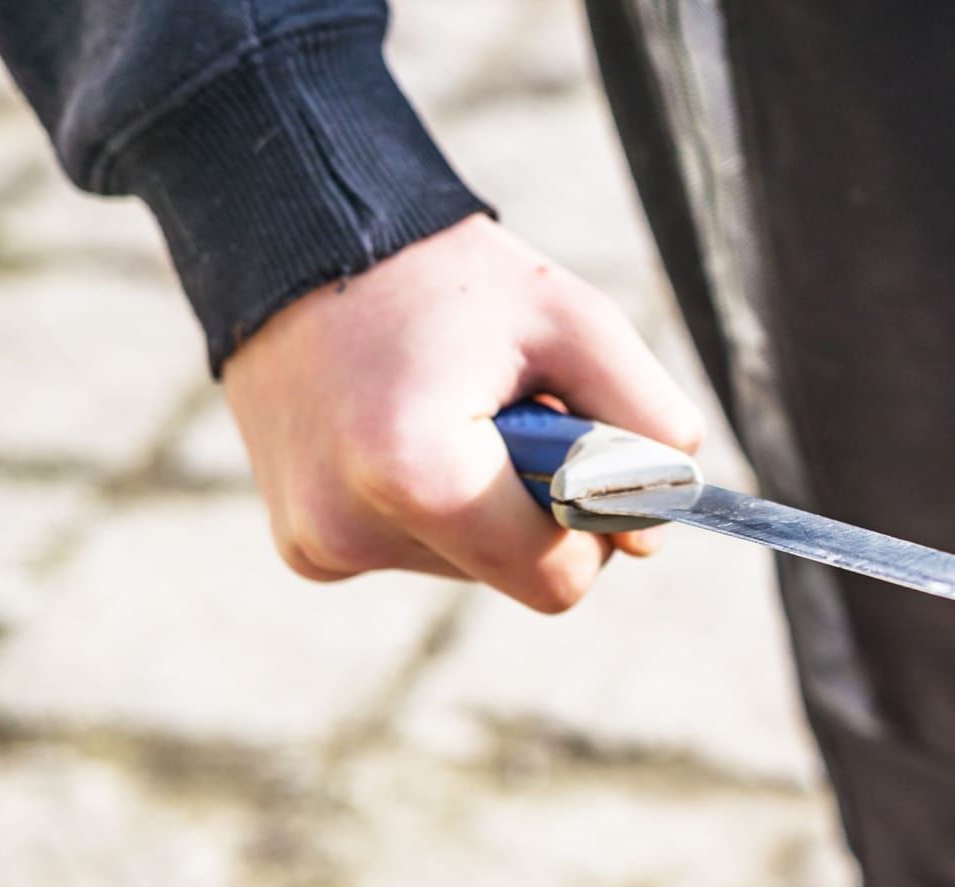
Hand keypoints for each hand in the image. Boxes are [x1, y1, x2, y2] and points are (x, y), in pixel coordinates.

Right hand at [221, 214, 704, 612]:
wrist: (305, 239)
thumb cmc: (450, 278)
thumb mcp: (579, 324)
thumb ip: (649, 427)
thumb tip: (651, 538)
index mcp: (418, 477)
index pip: (558, 579)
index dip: (592, 523)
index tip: (576, 447)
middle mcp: (351, 528)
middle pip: (513, 575)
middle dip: (535, 507)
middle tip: (505, 408)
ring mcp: (317, 545)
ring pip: (467, 564)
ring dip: (483, 500)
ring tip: (445, 406)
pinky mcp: (303, 546)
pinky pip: (414, 550)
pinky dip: (434, 504)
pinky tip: (405, 428)